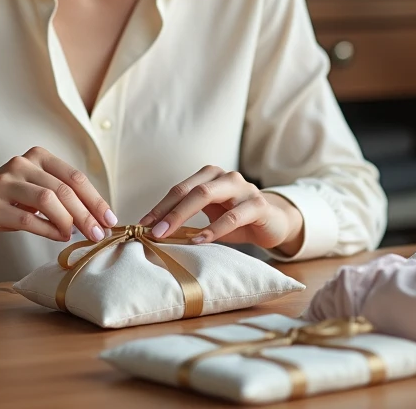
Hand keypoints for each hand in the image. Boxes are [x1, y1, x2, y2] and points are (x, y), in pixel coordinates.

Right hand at [0, 147, 116, 253]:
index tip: (109, 219)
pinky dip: (48, 230)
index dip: (95, 199)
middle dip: (86, 214)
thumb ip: (61, 198)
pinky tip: (58, 238)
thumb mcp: (34, 192)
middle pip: (64, 189)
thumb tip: (96, 218)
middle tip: (99, 235)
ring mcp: (4, 183)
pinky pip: (28, 218)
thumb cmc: (5, 204)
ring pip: (48, 199)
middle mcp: (21, 164)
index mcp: (37, 157)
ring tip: (77, 236)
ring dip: (69, 221)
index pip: (74, 176)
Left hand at [138, 166, 303, 253]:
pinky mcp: (258, 205)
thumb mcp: (210, 215)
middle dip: (168, 211)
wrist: (273, 223)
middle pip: (191, 190)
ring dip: (184, 216)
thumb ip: (188, 217)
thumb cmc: (235, 219)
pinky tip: (200, 240)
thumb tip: (153, 230)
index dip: (159, 207)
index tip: (142, 224)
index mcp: (210, 175)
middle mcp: (225, 176)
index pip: (179, 190)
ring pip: (208, 196)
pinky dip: (214, 229)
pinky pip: (233, 216)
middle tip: (152, 231)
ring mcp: (243, 188)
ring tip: (168, 234)